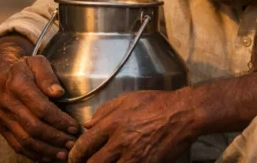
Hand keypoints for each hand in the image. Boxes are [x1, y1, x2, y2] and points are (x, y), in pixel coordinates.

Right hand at [0, 52, 79, 160]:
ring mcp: (2, 118)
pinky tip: (49, 157)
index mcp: (17, 85)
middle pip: (34, 128)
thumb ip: (48, 76)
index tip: (74, 127)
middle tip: (72, 144)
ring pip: (25, 141)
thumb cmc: (23, 67)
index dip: (59, 120)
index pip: (41, 108)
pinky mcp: (1, 128)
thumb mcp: (37, 62)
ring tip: (64, 154)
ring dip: (47, 150)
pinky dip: (34, 154)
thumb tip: (58, 93)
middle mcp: (7, 103)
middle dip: (56, 138)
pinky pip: (17, 146)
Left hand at [68, 90, 196, 162]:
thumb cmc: (157, 103)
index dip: (75, 154)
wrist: (184, 114)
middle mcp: (120, 142)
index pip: (85, 144)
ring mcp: (134, 157)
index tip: (73, 158)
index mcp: (113, 123)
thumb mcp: (128, 99)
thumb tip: (87, 124)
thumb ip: (105, 111)